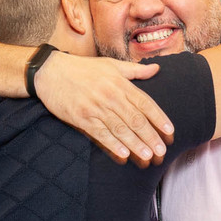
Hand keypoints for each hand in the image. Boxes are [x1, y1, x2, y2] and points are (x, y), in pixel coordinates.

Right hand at [35, 54, 174, 166]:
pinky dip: (113, 144)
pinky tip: (123, 154)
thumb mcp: (111, 65)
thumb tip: (157, 69)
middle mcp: (111, 96)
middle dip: (150, 136)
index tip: (169, 131)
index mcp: (120, 83)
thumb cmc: (83, 68)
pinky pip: (101, 134)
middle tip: (162, 151)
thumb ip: (135, 70)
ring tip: (148, 156)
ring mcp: (96, 108)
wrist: (51, 72)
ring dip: (135, 144)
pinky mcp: (82, 118)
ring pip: (120, 129)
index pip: (145, 103)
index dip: (159, 118)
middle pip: (135, 119)